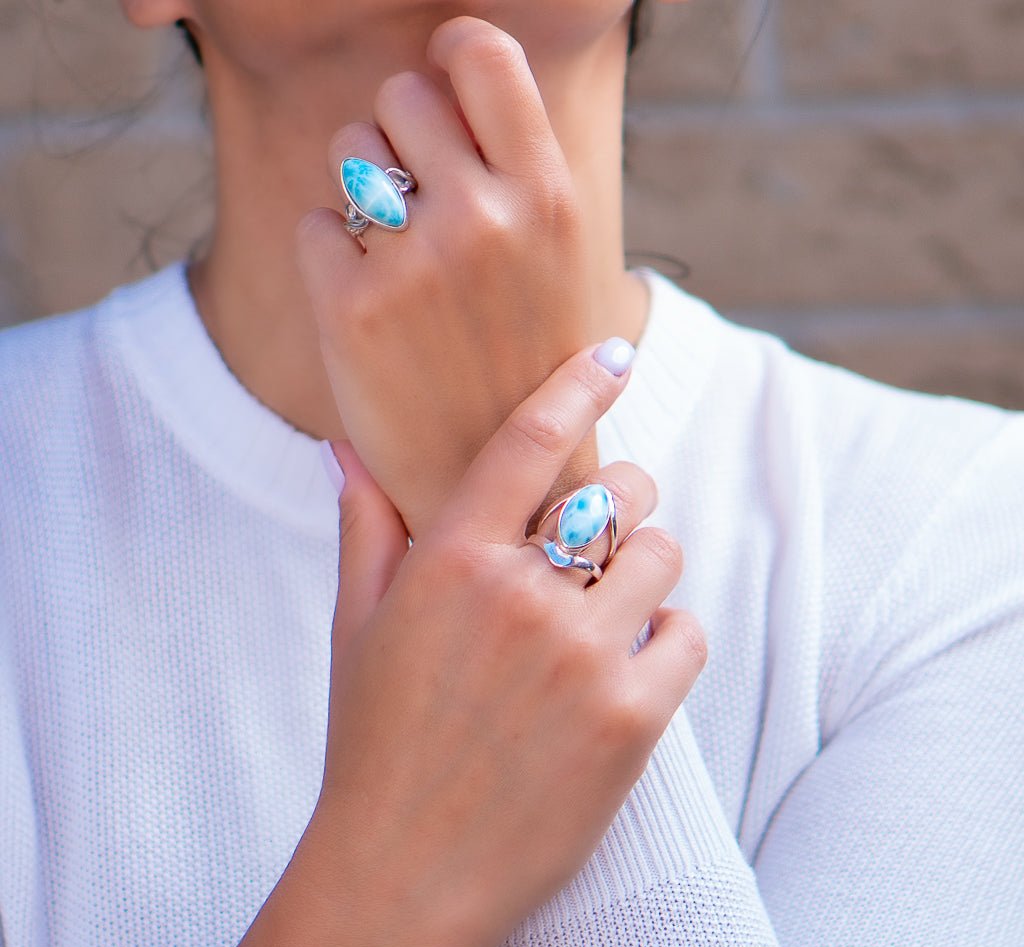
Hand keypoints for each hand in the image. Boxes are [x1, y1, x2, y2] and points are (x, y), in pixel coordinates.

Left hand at [297, 16, 597, 538]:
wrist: (509, 486)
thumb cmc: (533, 369)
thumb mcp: (564, 265)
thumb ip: (519, 175)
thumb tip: (455, 80)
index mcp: (550, 199)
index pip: (480, 53)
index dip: (450, 54)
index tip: (442, 82)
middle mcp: (486, 218)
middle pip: (402, 94)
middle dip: (403, 138)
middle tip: (422, 205)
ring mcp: (416, 263)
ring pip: (351, 151)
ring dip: (366, 192)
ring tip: (402, 263)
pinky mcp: (351, 310)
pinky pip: (316, 225)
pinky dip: (334, 259)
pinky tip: (373, 310)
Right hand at [310, 341, 707, 946]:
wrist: (404, 877)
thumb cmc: (374, 746)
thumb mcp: (356, 629)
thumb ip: (366, 529)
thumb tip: (348, 447)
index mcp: (451, 562)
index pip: (530, 440)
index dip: (580, 384)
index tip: (615, 354)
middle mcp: (521, 597)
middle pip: (622, 492)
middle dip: (622, 500)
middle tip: (604, 531)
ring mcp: (582, 657)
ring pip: (662, 555)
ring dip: (645, 569)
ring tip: (612, 606)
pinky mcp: (632, 719)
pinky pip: (688, 632)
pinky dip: (671, 636)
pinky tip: (632, 662)